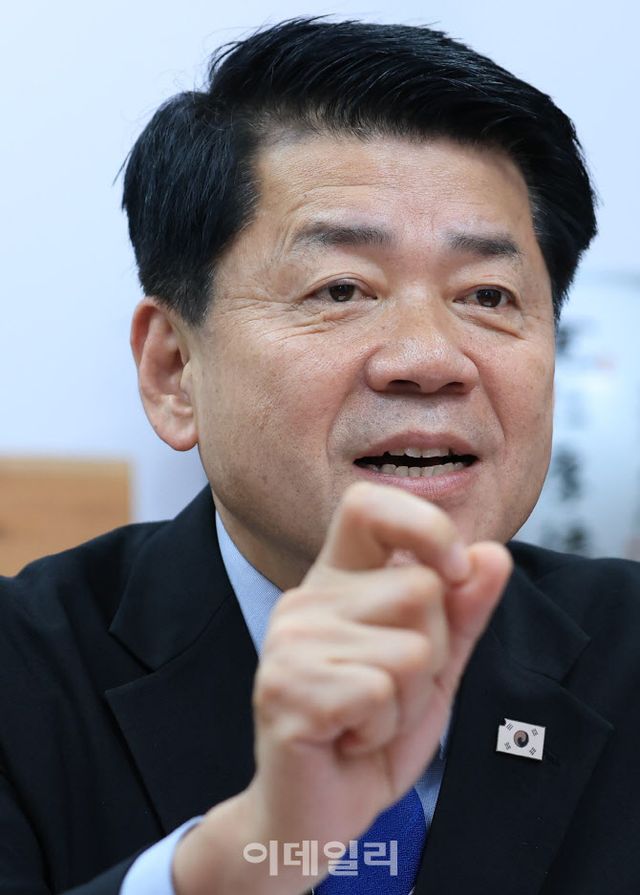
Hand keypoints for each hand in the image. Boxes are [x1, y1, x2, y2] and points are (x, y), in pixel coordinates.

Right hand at [173, 481, 511, 894]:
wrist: (312, 815)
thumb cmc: (370, 734)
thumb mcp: (432, 670)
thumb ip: (462, 613)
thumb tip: (493, 553)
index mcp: (336, 582)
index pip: (367, 505)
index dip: (422, 525)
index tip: (453, 572)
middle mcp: (305, 600)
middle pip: (419, 588)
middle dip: (433, 654)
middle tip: (392, 692)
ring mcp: (290, 643)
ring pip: (410, 648)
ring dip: (410, 701)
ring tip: (370, 719)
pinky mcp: (285, 690)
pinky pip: (381, 692)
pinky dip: (384, 729)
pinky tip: (350, 738)